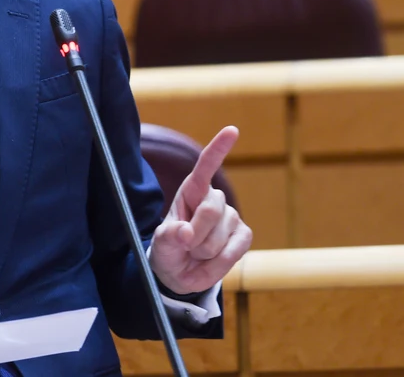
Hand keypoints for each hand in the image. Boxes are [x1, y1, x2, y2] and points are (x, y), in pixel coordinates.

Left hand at [148, 126, 251, 294]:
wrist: (181, 273)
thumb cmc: (169, 250)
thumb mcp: (160, 244)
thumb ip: (167, 237)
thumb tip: (185, 234)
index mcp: (191, 192)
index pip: (204, 168)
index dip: (218, 149)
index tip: (232, 130)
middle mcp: (213, 199)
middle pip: (210, 210)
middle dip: (194, 235)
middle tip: (184, 246)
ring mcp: (231, 217)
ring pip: (219, 237)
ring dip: (203, 253)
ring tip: (195, 254)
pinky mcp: (243, 235)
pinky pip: (233, 251)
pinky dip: (218, 264)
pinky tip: (209, 261)